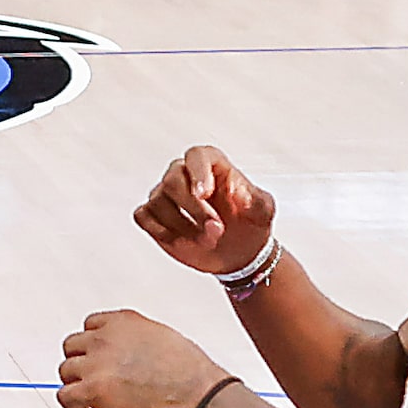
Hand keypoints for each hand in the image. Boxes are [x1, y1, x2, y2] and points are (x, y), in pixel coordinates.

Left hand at [57, 310, 233, 407]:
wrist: (198, 393)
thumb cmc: (189, 370)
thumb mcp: (160, 336)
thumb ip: (135, 338)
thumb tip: (127, 352)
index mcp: (121, 321)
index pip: (90, 325)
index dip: (92, 345)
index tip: (98, 358)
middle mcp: (104, 337)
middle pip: (72, 346)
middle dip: (81, 362)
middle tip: (92, 379)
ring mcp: (96, 362)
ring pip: (66, 370)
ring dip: (75, 384)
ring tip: (89, 398)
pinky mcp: (93, 388)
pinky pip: (65, 395)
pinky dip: (71, 406)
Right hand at [133, 145, 275, 274]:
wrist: (239, 251)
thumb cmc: (250, 223)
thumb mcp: (263, 211)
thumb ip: (255, 198)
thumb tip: (237, 190)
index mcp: (211, 165)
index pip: (197, 156)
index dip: (197, 171)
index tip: (204, 193)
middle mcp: (183, 174)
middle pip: (173, 181)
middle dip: (194, 209)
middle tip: (217, 231)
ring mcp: (164, 194)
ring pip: (158, 202)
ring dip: (183, 227)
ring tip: (208, 241)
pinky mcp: (153, 215)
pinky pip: (144, 216)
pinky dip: (162, 232)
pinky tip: (184, 242)